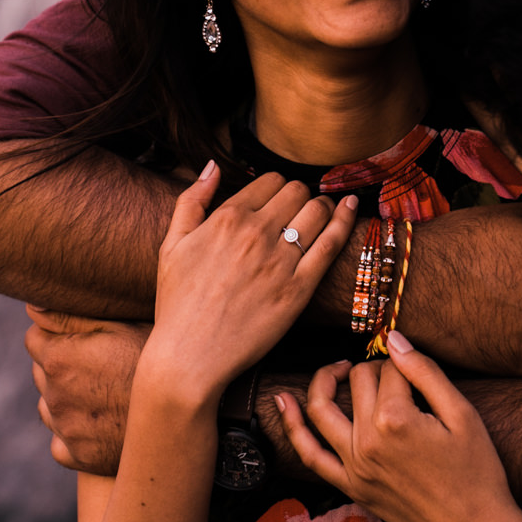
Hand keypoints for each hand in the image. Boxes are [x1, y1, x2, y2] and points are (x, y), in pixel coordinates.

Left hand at [26, 307, 149, 473]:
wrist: (184, 410)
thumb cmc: (156, 358)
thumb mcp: (119, 324)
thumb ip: (68, 314)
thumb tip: (30, 306)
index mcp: (59, 359)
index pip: (34, 339)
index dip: (57, 335)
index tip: (84, 339)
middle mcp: (55, 396)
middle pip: (42, 372)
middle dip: (61, 366)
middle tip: (100, 365)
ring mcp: (65, 430)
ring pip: (50, 406)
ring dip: (66, 399)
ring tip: (104, 394)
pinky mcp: (78, 457)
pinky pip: (61, 442)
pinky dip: (75, 434)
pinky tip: (103, 424)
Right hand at [142, 163, 357, 403]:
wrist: (190, 356)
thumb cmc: (177, 304)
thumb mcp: (172, 245)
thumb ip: (191, 200)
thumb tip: (212, 165)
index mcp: (227, 218)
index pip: (270, 180)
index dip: (276, 186)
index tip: (277, 200)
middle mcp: (256, 233)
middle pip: (297, 191)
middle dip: (300, 195)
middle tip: (298, 210)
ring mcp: (280, 261)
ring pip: (318, 210)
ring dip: (322, 206)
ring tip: (322, 213)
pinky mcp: (299, 289)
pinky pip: (331, 243)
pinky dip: (344, 220)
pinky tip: (349, 208)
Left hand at [277, 331, 521, 521]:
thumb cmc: (478, 471)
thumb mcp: (462, 415)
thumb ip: (425, 372)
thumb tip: (394, 339)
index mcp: (396, 419)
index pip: (390, 369)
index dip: (406, 364)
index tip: (419, 372)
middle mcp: (367, 441)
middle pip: (358, 382)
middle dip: (375, 369)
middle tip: (397, 376)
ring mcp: (354, 466)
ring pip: (322, 408)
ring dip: (325, 379)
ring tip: (339, 368)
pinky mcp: (351, 486)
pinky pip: (310, 455)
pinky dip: (292, 427)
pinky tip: (282, 402)